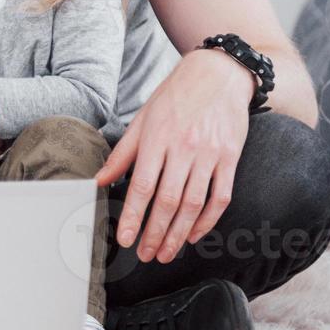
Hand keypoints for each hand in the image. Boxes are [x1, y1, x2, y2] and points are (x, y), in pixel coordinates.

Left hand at [96, 48, 252, 263]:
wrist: (218, 74)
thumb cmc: (174, 97)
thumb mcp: (142, 120)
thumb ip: (122, 154)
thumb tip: (98, 182)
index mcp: (157, 139)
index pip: (142, 186)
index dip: (134, 216)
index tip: (126, 240)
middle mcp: (184, 148)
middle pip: (168, 201)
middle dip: (154, 233)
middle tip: (145, 255)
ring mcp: (210, 154)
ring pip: (194, 204)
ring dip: (178, 234)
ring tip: (165, 253)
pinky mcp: (230, 158)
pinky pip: (220, 196)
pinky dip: (208, 220)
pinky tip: (194, 235)